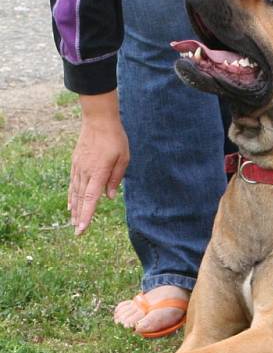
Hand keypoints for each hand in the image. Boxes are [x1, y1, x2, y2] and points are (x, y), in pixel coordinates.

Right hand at [69, 91, 129, 235]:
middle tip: (77, 232)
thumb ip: (115, 179)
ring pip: (75, 192)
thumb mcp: (123, 159)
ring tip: (73, 222)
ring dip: (74, 208)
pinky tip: (71, 203)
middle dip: (79, 216)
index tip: (82, 228)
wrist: (98, 120)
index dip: (87, 215)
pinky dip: (72, 195)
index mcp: (98, 173)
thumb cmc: (115, 140)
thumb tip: (109, 197)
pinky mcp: (76, 162)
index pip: (91, 199)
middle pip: (81, 198)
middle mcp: (85, 172)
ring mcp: (78, 167)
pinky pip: (73, 182)